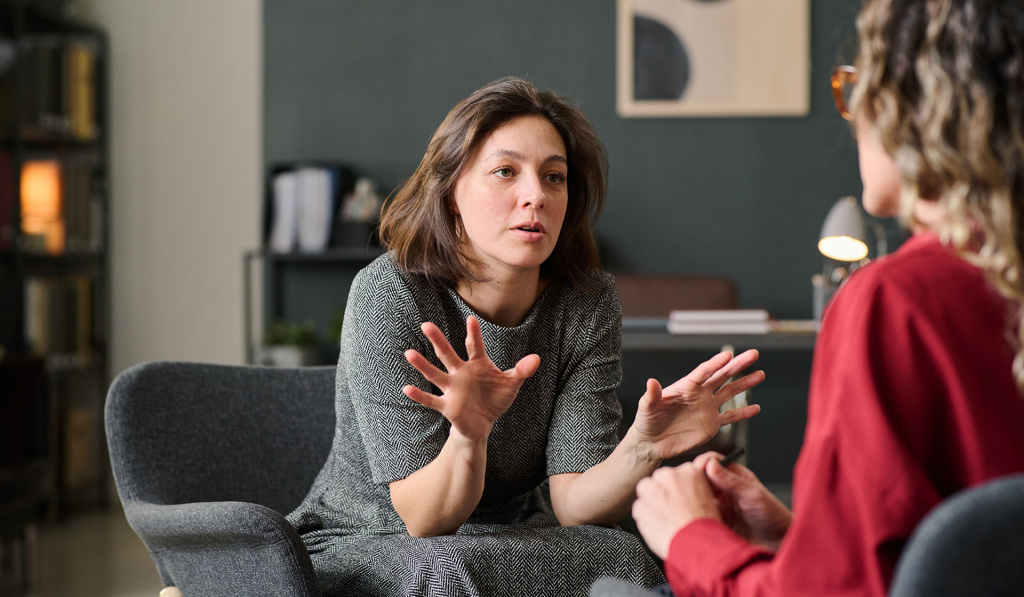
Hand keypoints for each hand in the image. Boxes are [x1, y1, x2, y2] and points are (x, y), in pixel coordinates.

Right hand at [402, 315, 539, 441]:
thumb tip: (537, 358)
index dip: (473, 334)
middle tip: (426, 324)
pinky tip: (406, 388)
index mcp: (477, 365)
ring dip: (422, 365)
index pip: (474, 346)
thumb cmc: (495, 399)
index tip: (471, 320)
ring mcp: (452, 389)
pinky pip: (431, 400)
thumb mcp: (511, 384)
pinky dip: (419, 395)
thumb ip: (521, 371)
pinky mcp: (447, 406)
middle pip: (448, 355)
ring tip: (409, 353)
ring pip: (435, 374)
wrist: (483, 424)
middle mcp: (461, 373)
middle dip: (438, 340)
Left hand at [632, 350, 763, 459]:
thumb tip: (651, 382)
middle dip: (737, 365)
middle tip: (753, 354)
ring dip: (745, 384)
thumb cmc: (647, 422)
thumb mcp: (646, 407)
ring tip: (760, 374)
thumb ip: (651, 395)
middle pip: (722, 376)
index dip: (715, 363)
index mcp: (685, 386)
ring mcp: (707, 408)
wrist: (652, 443)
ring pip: (730, 393)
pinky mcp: (711, 424)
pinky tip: (756, 408)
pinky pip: (730, 417)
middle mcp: (699, 394)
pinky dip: (743, 413)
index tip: (728, 355)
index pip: (703, 372)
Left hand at [632, 463, 719, 559]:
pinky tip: (659, 527)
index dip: (678, 488)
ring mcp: (652, 490)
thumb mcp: (714, 500)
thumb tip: (690, 487)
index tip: (681, 499)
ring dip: (652, 502)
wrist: (699, 546)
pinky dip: (646, 517)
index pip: (677, 474)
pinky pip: (639, 509)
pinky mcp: (640, 506)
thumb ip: (697, 487)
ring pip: (646, 491)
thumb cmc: (708, 527)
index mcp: (689, 471)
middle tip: (673, 510)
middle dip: (663, 492)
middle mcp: (668, 476)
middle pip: (659, 479)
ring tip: (665, 519)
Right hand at [694, 451, 792, 550]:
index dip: (702, 463)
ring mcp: (718, 505)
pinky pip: (698, 514)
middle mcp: (724, 489)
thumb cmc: (773, 516)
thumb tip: (711, 464)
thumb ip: (731, 480)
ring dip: (690, 498)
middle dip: (691, 479)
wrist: (778, 544)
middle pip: (700, 477)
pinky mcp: (714, 521)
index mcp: (734, 476)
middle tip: (686, 486)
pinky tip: (692, 516)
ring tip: (688, 502)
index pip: (712, 461)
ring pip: (696, 496)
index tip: (696, 469)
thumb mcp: (752, 495)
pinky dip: (693, 514)